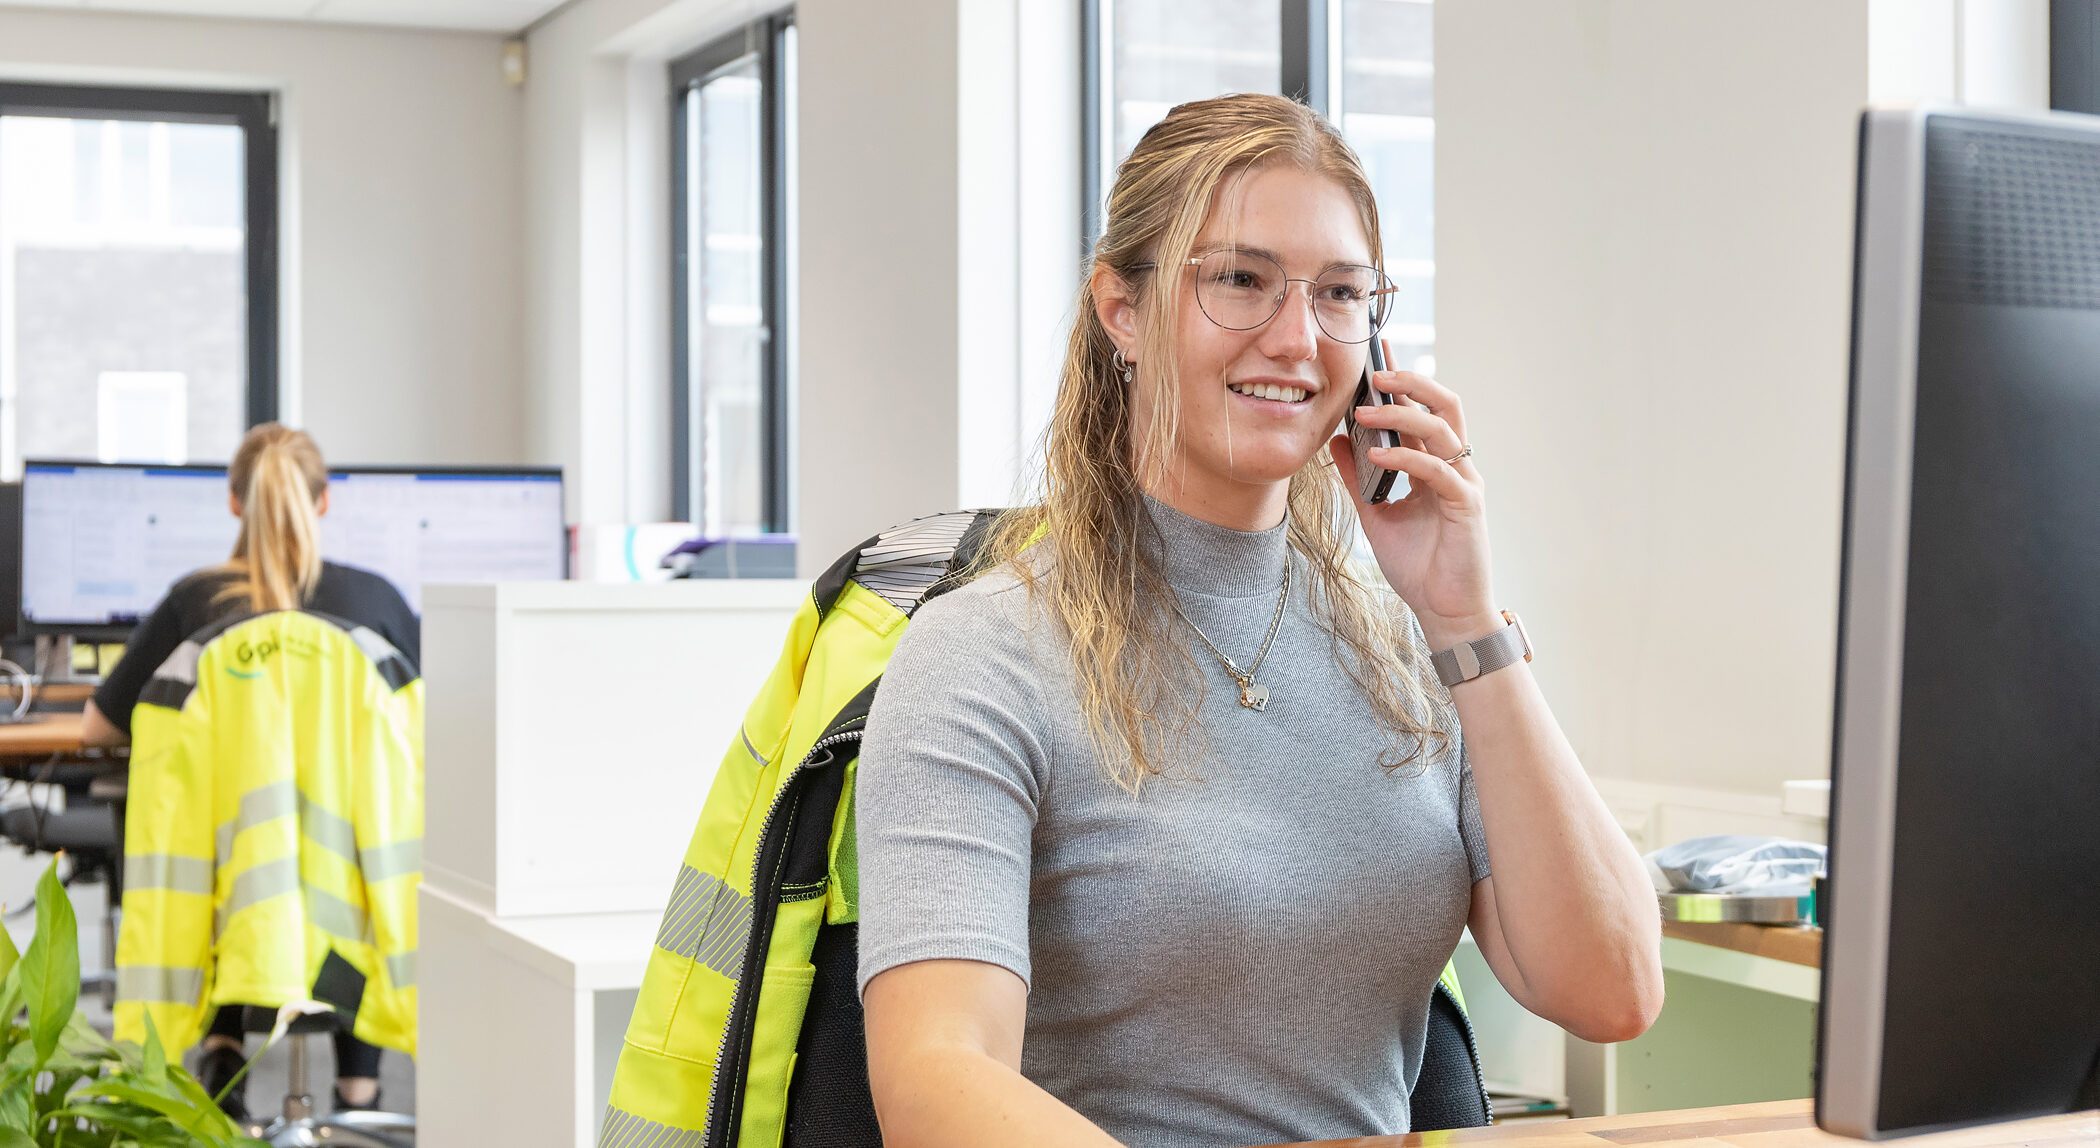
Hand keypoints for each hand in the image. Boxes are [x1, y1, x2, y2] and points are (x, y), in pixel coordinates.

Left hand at [1328, 343, 1500, 649]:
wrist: (1444, 612)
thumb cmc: (1417, 565)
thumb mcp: (1374, 513)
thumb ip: (1357, 476)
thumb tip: (1335, 439)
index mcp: (1437, 464)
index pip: (1423, 409)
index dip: (1403, 379)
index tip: (1376, 352)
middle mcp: (1456, 466)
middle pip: (1445, 404)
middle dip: (1412, 380)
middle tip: (1374, 371)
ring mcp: (1465, 483)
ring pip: (1442, 429)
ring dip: (1402, 415)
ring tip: (1365, 411)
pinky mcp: (1467, 506)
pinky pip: (1438, 470)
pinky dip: (1408, 458)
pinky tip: (1379, 456)